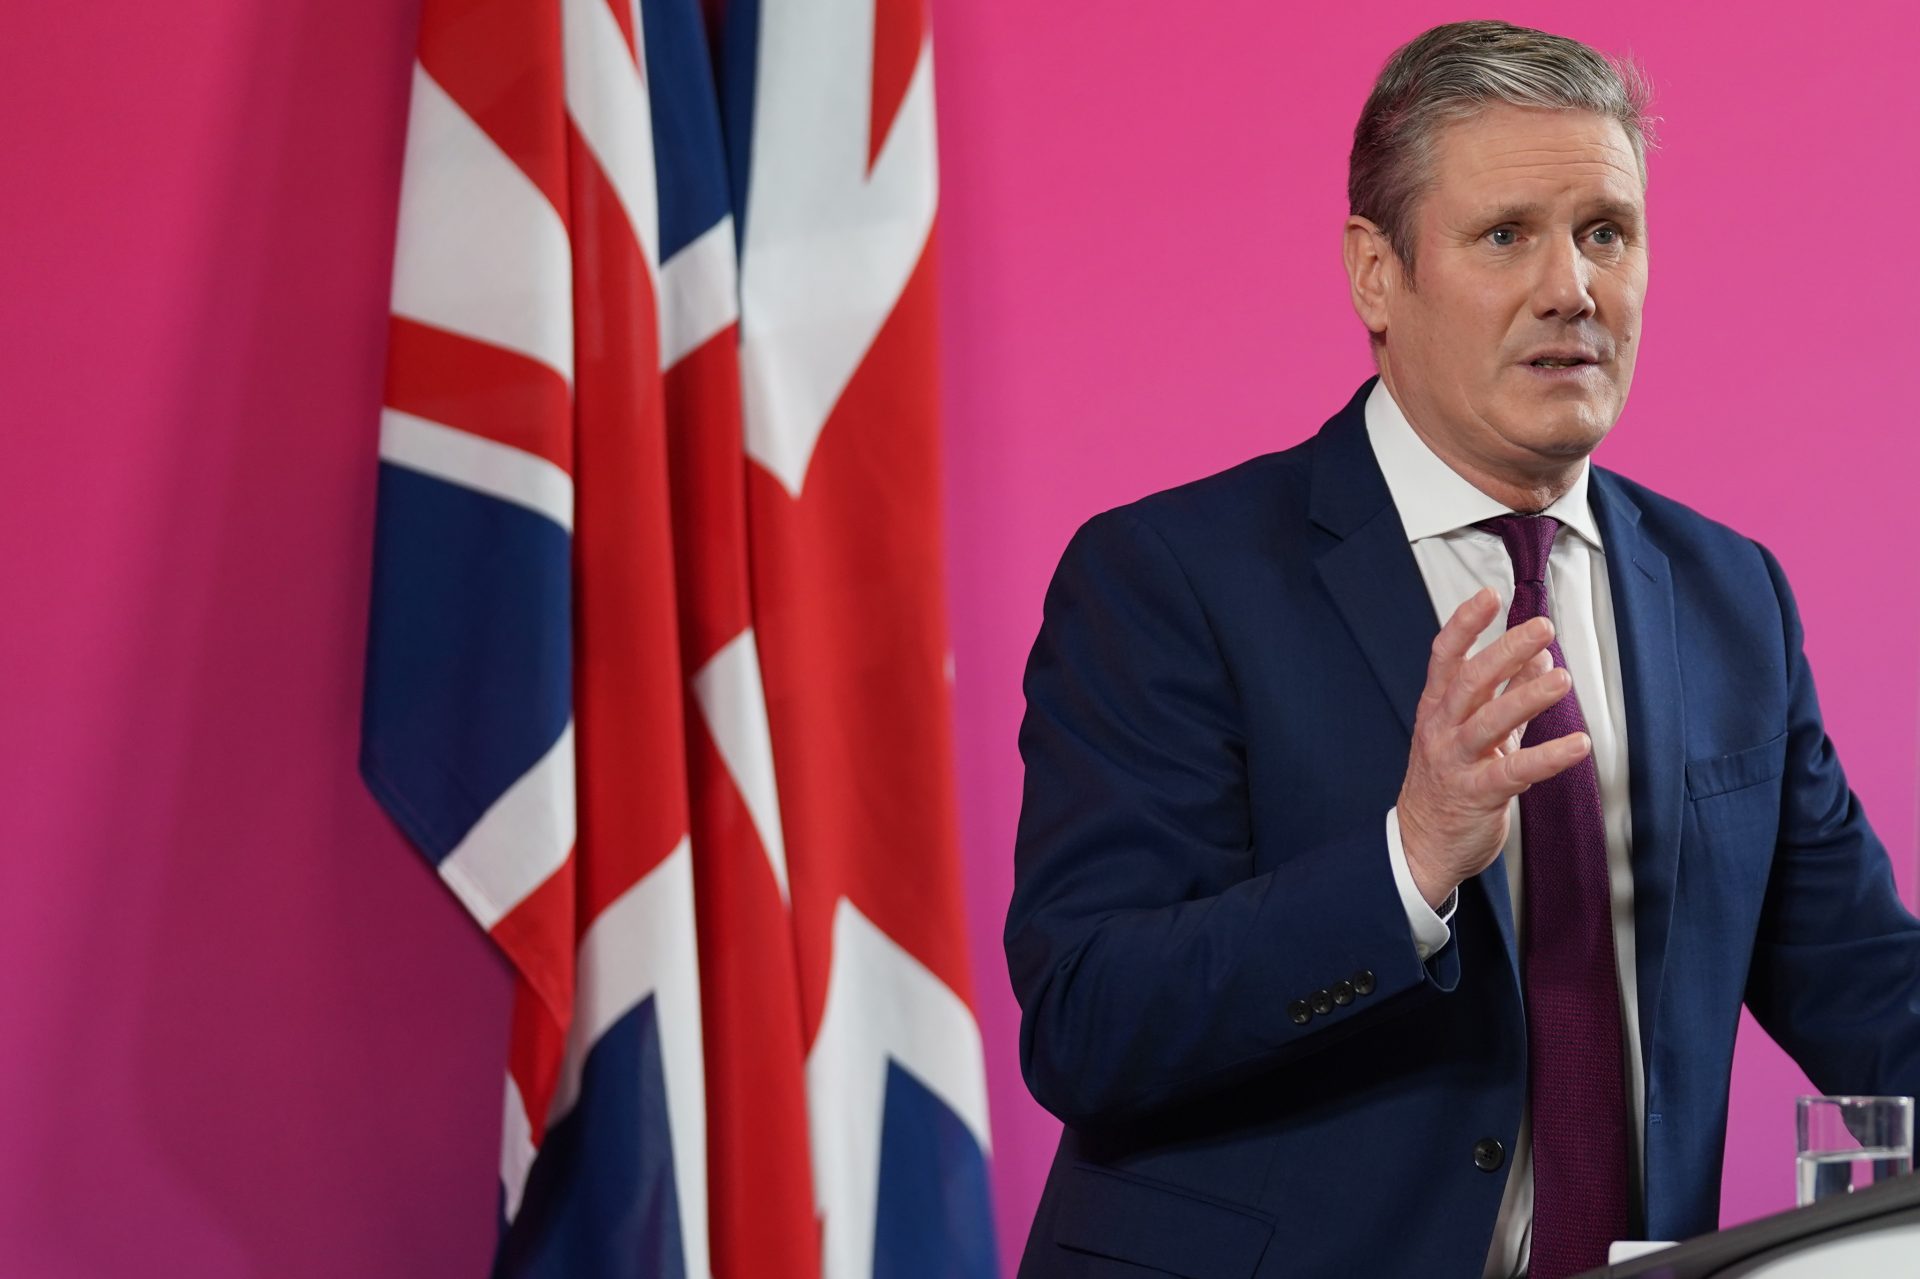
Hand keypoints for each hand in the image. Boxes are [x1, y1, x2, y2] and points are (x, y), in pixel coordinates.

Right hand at [1396, 587, 1591, 909]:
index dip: (1465, 625)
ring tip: (1562, 678)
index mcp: (1436, 709)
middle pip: (1469, 682)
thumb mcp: (1472, 731)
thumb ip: (1504, 694)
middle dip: (1505, 651)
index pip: (1445, 657)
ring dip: (1526, 697)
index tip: (1490, 596)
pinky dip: (1549, 757)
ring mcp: (1456, 762)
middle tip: (1540, 628)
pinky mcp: (1477, 794)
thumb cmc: (1447, 784)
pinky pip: (1514, 771)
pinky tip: (1578, 745)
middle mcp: (1441, 730)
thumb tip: (1539, 657)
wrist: (1421, 844)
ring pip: (1489, 722)